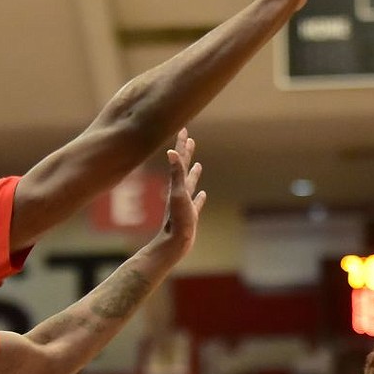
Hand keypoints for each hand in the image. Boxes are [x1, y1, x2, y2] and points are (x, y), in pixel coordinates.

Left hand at [157, 127, 205, 256]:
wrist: (174, 244)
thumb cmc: (176, 220)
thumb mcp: (178, 194)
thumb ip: (176, 173)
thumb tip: (170, 151)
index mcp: (177, 184)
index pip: (179, 160)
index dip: (181, 144)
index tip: (183, 129)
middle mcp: (180, 191)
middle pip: (183, 168)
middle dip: (186, 153)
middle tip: (189, 139)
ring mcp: (185, 203)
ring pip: (190, 184)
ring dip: (193, 173)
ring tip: (198, 164)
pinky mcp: (190, 215)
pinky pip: (196, 203)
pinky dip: (199, 197)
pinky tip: (203, 194)